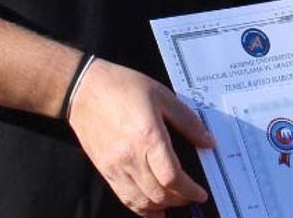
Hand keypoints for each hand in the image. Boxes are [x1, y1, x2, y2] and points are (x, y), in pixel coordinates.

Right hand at [67, 58, 212, 216]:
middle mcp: (131, 156)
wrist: (84, 90)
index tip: (200, 193)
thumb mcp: (162, 95)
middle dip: (180, 200)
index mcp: (149, 136)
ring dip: (162, 206)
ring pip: (142, 201)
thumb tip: (208, 141)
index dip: (190, 191)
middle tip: (191, 195)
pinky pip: (125, 197)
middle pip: (159, 194)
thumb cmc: (121, 87)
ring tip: (174, 200)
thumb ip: (188, 120)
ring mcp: (116, 166)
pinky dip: (141, 208)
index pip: (172, 177)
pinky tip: (152, 207)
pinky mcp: (105, 170)